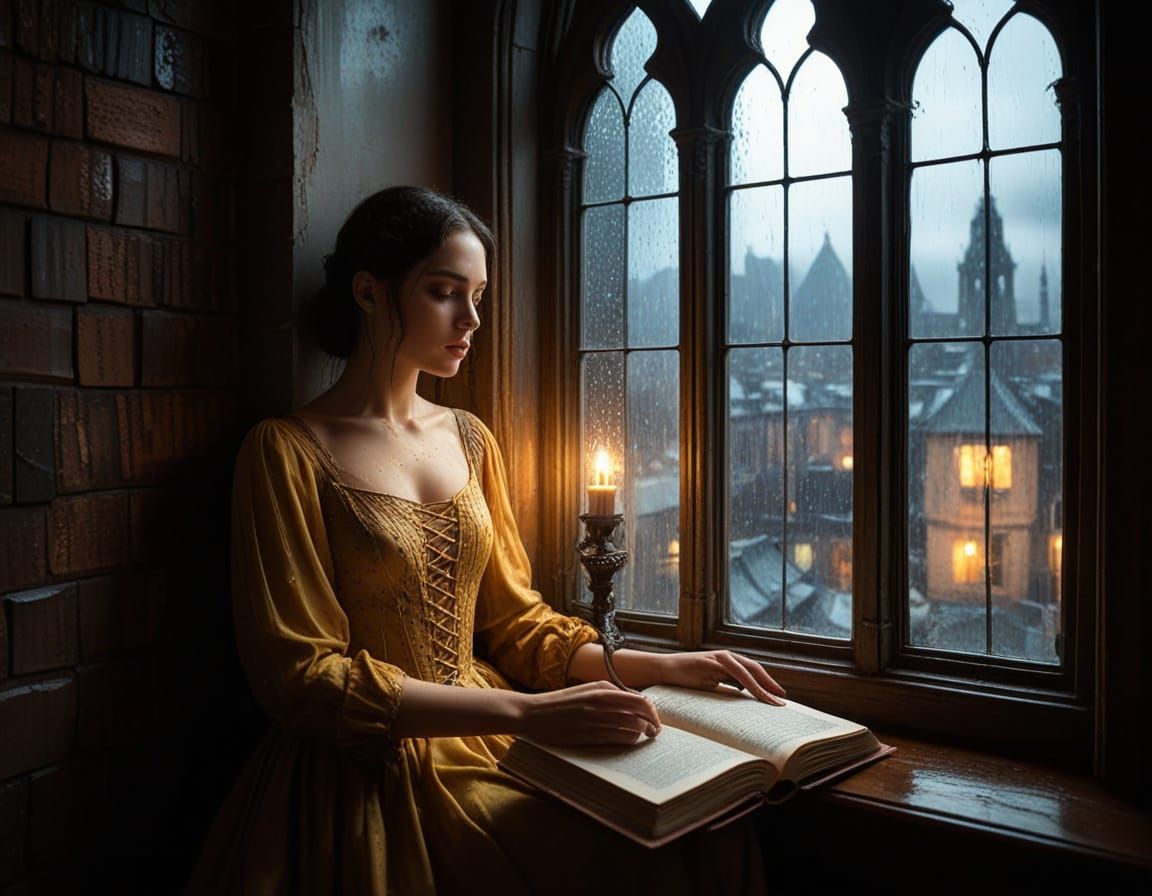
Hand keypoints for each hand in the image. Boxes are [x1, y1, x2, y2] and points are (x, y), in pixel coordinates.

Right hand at [518, 681, 661, 746]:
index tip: (654, 717)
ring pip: (632, 728)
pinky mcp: (588, 736)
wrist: (534, 713)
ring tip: (643, 736)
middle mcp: (602, 703)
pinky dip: (628, 740)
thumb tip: (637, 700)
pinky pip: (618, 739)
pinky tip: (629, 741)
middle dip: (653, 724)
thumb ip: (612, 692)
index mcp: (602, 690)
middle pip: (640, 715)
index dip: (652, 711)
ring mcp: (595, 720)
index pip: (640, 700)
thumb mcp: (588, 690)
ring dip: (642, 734)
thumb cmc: (563, 702)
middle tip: (655, 731)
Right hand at [658, 650, 786, 705]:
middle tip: (781, 700)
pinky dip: (747, 683)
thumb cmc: (686, 679)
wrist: (665, 670)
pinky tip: (754, 694)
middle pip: (754, 669)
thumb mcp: (711, 684)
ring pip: (747, 671)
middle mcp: (726, 656)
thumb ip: (727, 685)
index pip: (752, 672)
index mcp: (728, 662)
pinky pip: (734, 672)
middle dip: (769, 685)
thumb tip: (745, 696)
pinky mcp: (711, 661)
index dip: (767, 683)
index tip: (778, 697)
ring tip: (771, 701)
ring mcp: (719, 657)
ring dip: (761, 686)